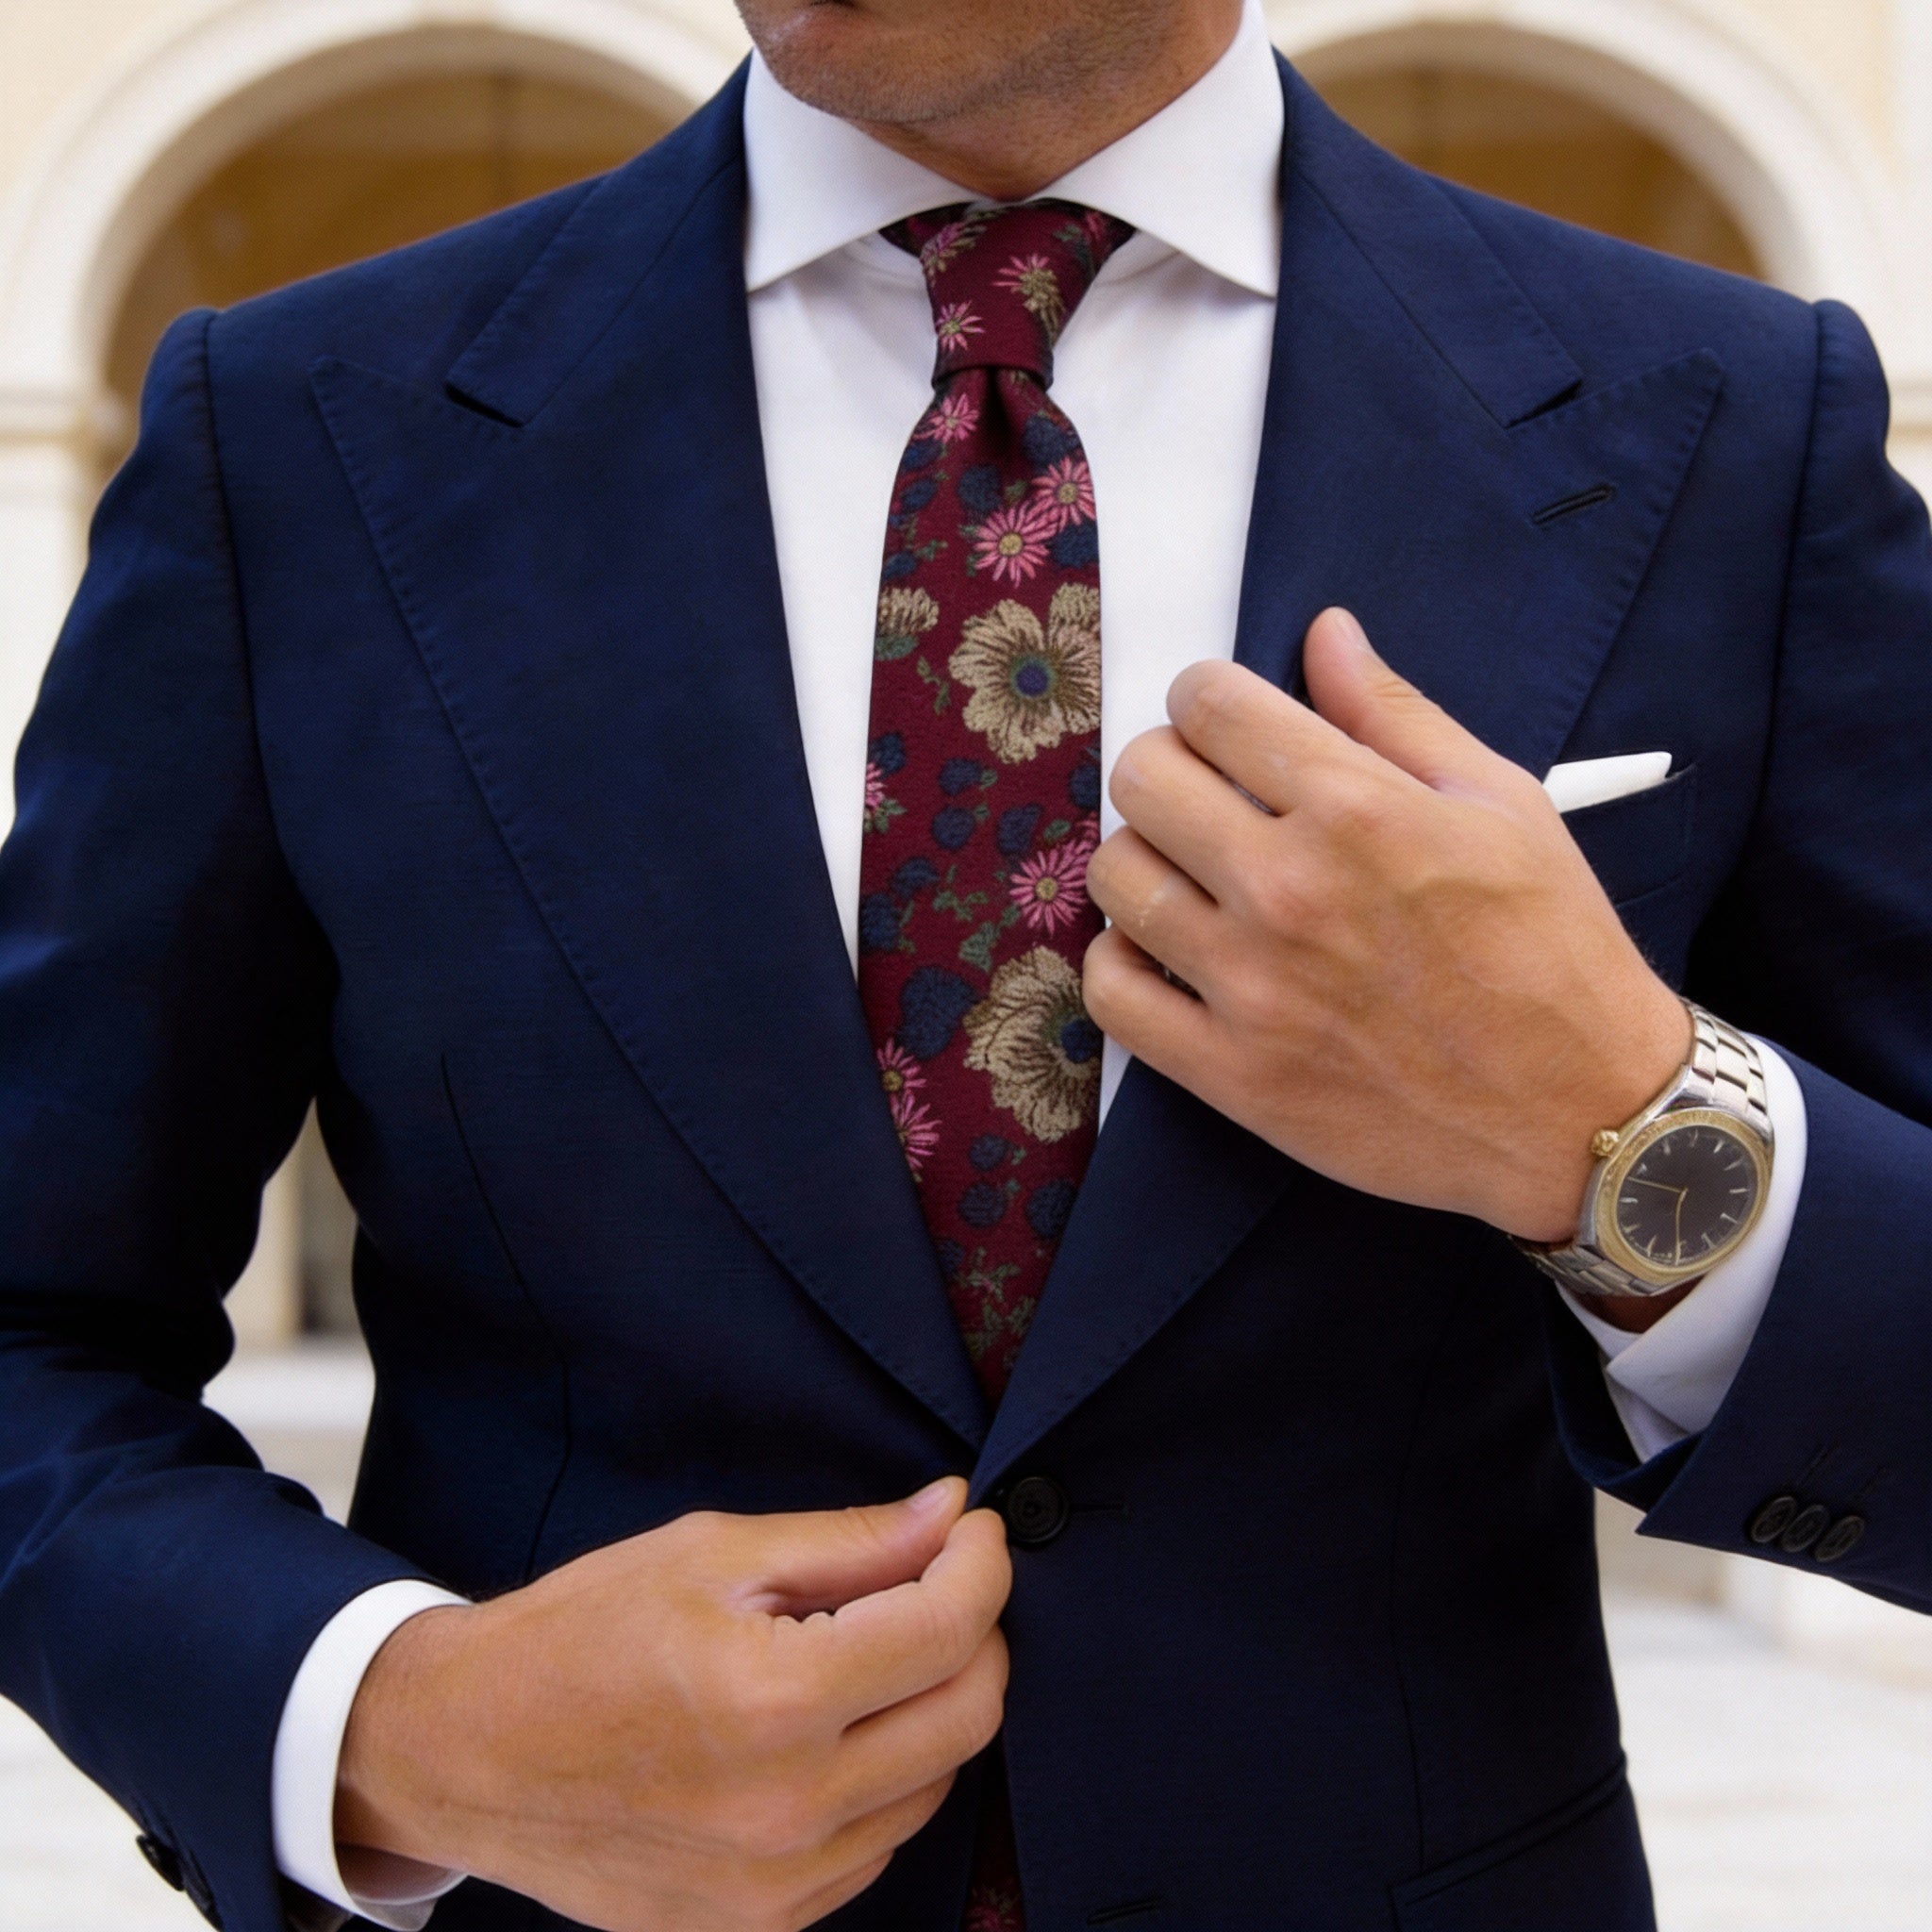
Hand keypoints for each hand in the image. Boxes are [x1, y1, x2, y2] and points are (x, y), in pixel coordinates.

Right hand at [334, 1479, 1009, 1931]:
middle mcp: (790, 1809)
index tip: (975, 1530)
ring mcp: (778, 1886)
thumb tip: (950, 1513)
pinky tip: (830, 1730)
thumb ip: (848, 1541)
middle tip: (939, 1580)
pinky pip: (877, 1846)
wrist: (467, 1753)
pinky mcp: (760, 1927)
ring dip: (931, 1706)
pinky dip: (884, 1778)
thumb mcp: (711, 1554)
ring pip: (936, 1785)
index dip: (983, 1562)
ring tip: (869, 1652)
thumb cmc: (578, 1635)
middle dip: (976, 1631)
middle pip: (969, 1714)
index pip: (949, 1628)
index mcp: (775, 1699)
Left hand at [1083, 607, 1690, 1244]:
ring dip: (1142, 859)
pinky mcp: (1231, 1073)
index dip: (1207, 697)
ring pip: (1115, 877)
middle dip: (1168, 766)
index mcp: (1355, 810)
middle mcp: (1288, 890)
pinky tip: (1166, 952)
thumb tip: (1324, 633)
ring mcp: (1251, 987)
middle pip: (1143, 779)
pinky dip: (1122, 963)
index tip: (1224, 721)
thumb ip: (1394, 714)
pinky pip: (1112, 994)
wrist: (1581, 1111)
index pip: (1208, 704)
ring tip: (1190, 875)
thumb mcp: (1501, 803)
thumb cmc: (1552, 951)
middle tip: (1207, 795)